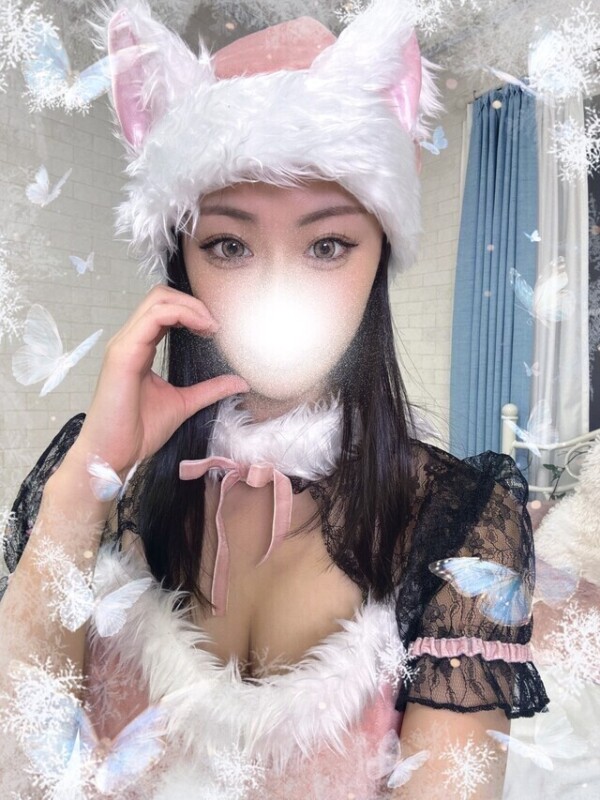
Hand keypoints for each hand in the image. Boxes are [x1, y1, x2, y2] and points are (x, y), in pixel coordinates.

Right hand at [65, 286, 248, 474]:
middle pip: (160, 296)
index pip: (164, 310)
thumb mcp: (184, 403)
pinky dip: (181, 315)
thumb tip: (240, 382)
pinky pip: (152, 318)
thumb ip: (209, 389)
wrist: (116, 454)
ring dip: (190, 306)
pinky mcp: (122, 354)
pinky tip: (201, 328)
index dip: (192, 311)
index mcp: (140, 347)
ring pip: (157, 301)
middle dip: (193, 302)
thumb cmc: (138, 431)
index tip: (215, 330)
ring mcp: (124, 344)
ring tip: (211, 326)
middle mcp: (129, 340)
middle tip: (215, 325)